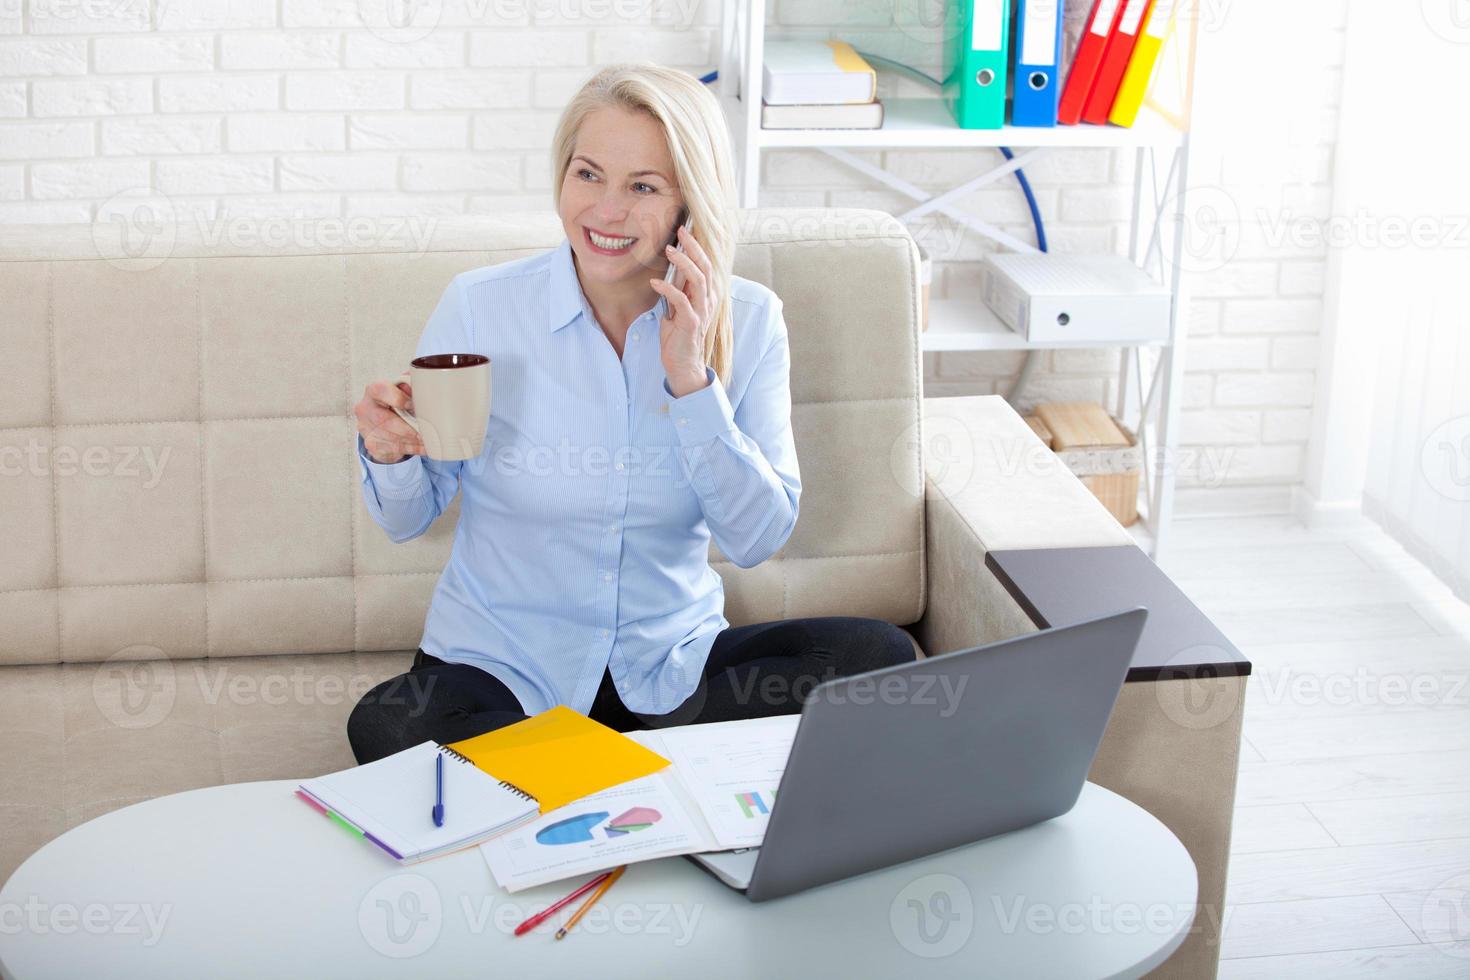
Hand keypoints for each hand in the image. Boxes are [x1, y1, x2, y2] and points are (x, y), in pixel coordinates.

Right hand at [353, 376, 424, 463]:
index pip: (381, 391)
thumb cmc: (394, 402)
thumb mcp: (402, 390)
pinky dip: (412, 449)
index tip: (413, 405)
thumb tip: (423, 386)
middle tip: (424, 432)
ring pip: (391, 438)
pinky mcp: (372, 444)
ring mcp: (366, 428)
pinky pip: (394, 449)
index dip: (399, 398)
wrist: (380, 422)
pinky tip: (423, 448)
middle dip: (408, 428)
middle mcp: (365, 409)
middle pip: (385, 420)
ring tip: (429, 441)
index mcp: (373, 391)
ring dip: (413, 441)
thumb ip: (410, 386)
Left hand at [650, 224, 715, 398]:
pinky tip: (655, 283)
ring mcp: (701, 311)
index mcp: (706, 295)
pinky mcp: (691, 323)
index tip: (684, 231)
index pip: (705, 265)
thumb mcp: (677, 307)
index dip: (697, 247)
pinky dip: (668, 289)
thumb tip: (670, 269)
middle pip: (706, 267)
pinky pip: (682, 301)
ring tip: (669, 251)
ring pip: (698, 280)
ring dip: (683, 263)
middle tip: (680, 232)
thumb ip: (678, 289)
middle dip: (693, 247)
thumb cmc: (679, 336)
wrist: (683, 364)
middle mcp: (708, 300)